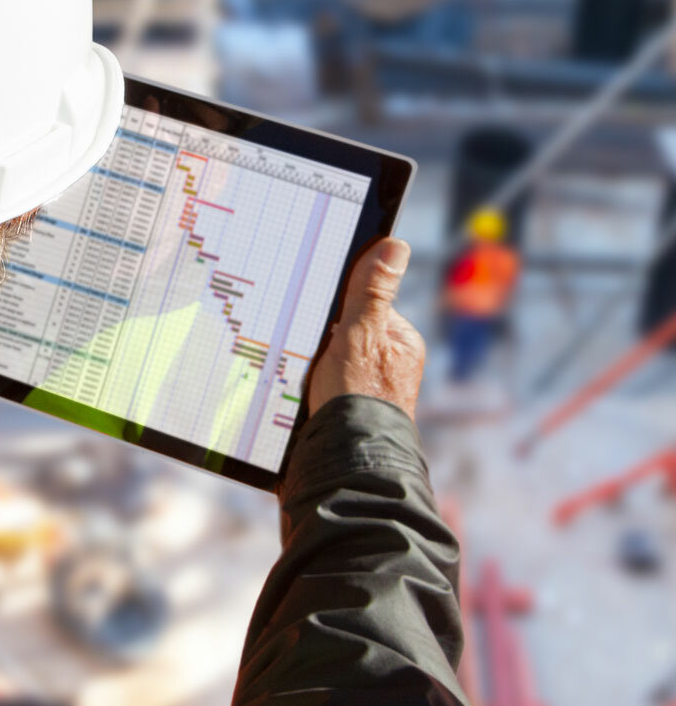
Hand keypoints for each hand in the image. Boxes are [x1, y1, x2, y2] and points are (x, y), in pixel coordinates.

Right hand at [307, 238, 423, 420]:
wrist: (348, 459)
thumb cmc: (358, 398)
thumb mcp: (360, 335)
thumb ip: (372, 291)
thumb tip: (393, 246)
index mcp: (403, 342)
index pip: (366, 304)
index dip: (340, 307)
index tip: (319, 316)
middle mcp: (392, 364)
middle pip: (347, 330)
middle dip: (324, 336)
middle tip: (309, 349)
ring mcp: (372, 386)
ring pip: (334, 357)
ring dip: (315, 361)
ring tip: (305, 374)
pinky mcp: (351, 406)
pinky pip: (326, 381)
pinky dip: (311, 383)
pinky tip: (303, 391)